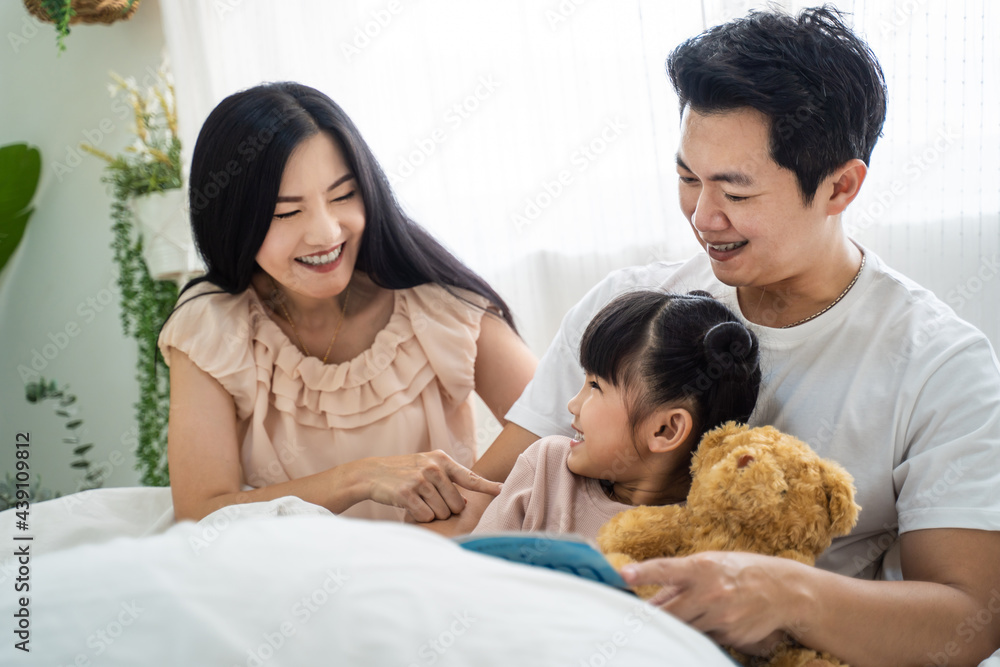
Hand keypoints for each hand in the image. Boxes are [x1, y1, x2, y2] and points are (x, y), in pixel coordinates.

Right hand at [362, 450, 502, 522]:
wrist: (372, 473)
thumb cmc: (404, 472)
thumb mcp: (426, 466)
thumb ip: (447, 479)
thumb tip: (465, 501)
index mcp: (441, 459)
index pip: (470, 477)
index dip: (487, 486)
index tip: (501, 490)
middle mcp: (433, 468)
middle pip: (456, 504)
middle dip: (447, 509)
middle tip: (429, 500)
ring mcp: (420, 480)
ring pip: (442, 513)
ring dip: (432, 513)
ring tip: (418, 501)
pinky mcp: (407, 494)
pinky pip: (426, 516)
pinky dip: (420, 517)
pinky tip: (410, 506)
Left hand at [621, 552, 804, 653]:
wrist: (784, 590)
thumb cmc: (739, 572)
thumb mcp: (710, 564)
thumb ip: (680, 580)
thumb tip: (651, 599)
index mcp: (701, 567)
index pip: (666, 569)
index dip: (644, 572)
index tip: (623, 574)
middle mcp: (709, 592)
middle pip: (668, 612)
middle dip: (650, 618)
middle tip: (632, 621)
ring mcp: (720, 616)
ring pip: (684, 628)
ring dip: (675, 627)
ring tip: (672, 620)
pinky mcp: (729, 634)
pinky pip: (703, 637)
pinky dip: (698, 633)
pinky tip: (709, 621)